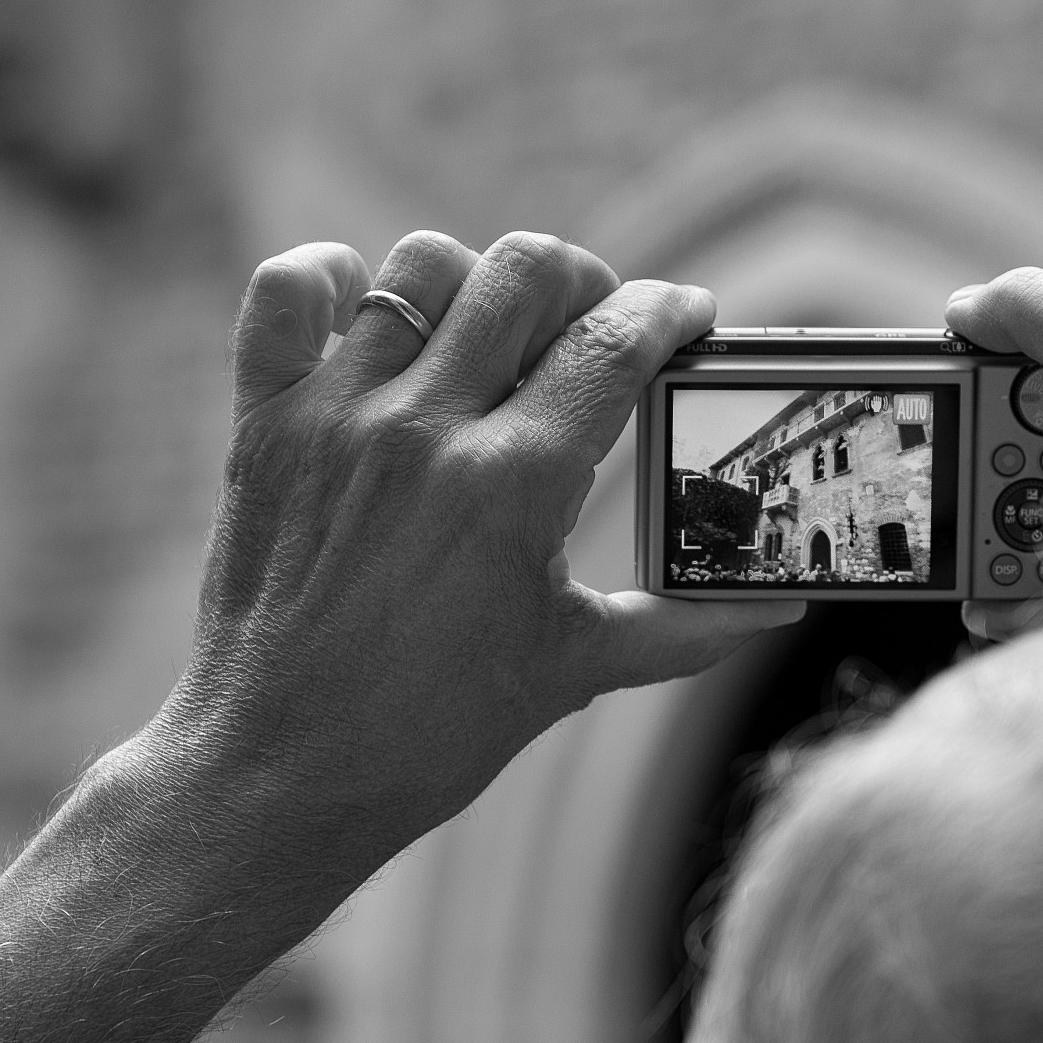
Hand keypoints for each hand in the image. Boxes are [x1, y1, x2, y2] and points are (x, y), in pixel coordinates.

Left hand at [152, 231, 801, 875]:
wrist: (281, 775)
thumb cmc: (433, 731)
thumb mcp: (576, 668)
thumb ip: (686, 624)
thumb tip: (779, 606)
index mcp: (515, 484)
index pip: (617, 340)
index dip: (670, 312)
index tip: (688, 317)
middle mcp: (425, 430)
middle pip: (526, 272)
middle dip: (584, 281)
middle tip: (595, 326)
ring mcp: (336, 418)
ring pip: (422, 267)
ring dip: (474, 285)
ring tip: (491, 334)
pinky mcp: (263, 424)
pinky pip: (288, 291)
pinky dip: (329, 279)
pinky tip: (369, 316)